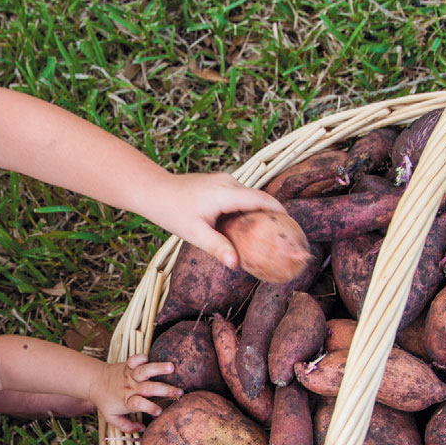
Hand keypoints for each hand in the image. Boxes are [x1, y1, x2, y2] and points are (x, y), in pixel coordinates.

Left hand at [91, 354, 181, 431]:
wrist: (94, 381)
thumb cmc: (106, 402)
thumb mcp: (112, 418)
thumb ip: (127, 427)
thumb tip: (142, 430)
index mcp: (127, 401)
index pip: (139, 404)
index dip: (149, 407)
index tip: (159, 411)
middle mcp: (130, 387)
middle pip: (148, 388)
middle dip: (165, 390)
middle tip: (179, 392)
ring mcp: (130, 375)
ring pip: (144, 371)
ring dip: (158, 368)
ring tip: (172, 367)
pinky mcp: (128, 365)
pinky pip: (135, 359)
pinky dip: (142, 357)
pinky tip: (151, 357)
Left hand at [142, 173, 286, 268]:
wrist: (154, 191)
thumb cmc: (172, 212)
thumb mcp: (195, 234)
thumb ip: (217, 247)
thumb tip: (236, 264)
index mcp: (225, 193)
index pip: (260, 199)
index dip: (278, 210)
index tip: (291, 224)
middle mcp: (227, 182)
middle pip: (257, 197)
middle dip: (272, 213)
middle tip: (283, 233)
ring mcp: (223, 180)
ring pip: (248, 195)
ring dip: (259, 211)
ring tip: (269, 232)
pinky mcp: (219, 183)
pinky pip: (240, 195)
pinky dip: (247, 208)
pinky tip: (247, 225)